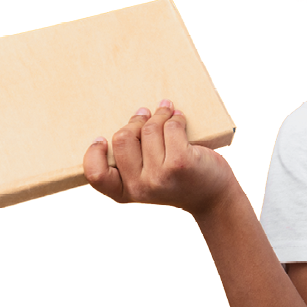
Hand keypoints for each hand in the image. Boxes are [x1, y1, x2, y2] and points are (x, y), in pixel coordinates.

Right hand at [84, 100, 235, 215]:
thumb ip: (132, 163)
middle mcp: (141, 186)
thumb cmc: (178, 182)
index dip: (93, 153)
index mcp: (126, 192)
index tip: (101, 138)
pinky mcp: (181, 163)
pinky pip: (171, 127)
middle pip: (122, 139)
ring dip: (159, 114)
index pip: (96, 174)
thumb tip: (131, 117)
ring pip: (149, 129)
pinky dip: (175, 117)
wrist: (212, 197)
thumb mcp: (148, 181)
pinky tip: (178, 116)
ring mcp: (161, 175)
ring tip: (166, 109)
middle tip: (145, 114)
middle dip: (135, 121)